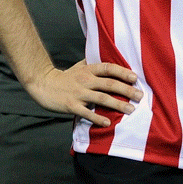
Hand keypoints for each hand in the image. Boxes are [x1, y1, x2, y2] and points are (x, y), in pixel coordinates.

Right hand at [25, 60, 142, 126]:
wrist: (42, 84)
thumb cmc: (64, 77)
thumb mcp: (79, 67)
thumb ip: (93, 64)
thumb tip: (107, 61)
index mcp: (88, 70)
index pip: (108, 68)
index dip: (122, 72)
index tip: (135, 78)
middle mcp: (85, 80)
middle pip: (109, 84)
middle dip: (126, 90)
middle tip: (140, 96)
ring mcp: (79, 93)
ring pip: (102, 98)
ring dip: (118, 104)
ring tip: (131, 110)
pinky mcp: (71, 105)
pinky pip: (87, 112)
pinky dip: (98, 118)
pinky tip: (108, 122)